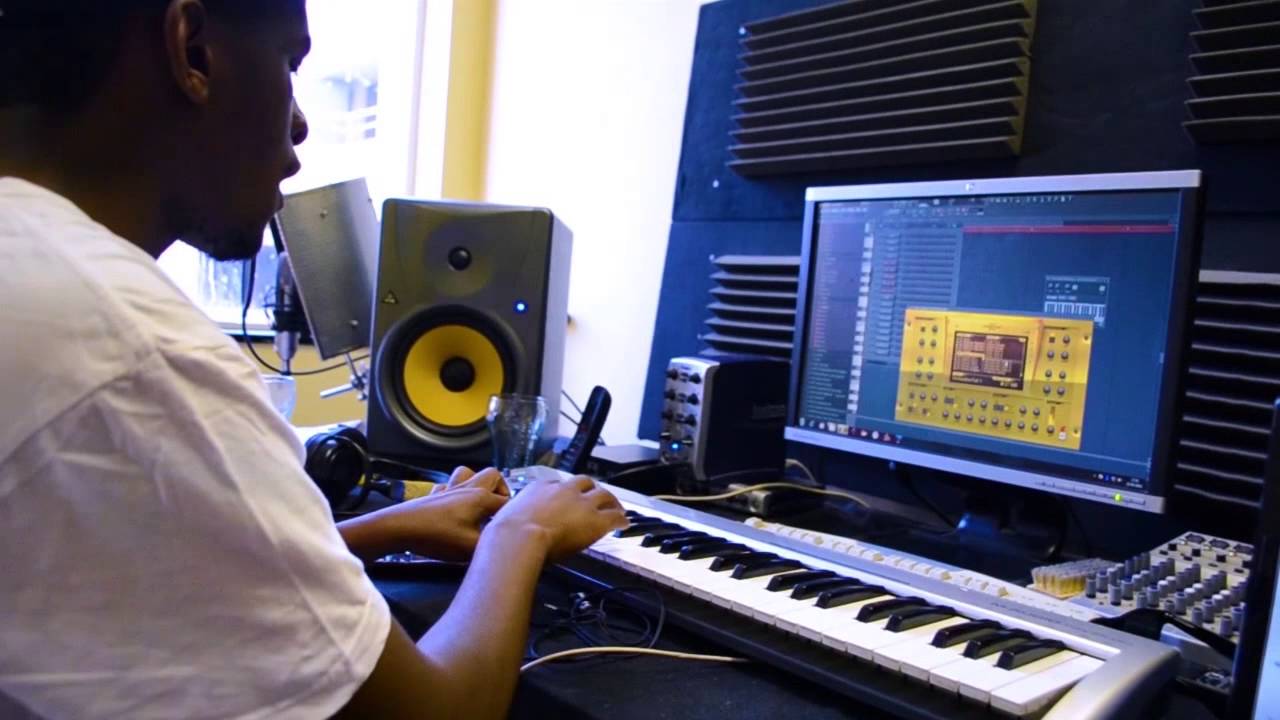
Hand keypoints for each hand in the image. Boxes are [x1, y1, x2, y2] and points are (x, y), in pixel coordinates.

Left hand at [339, 467, 507, 561]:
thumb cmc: (437, 536)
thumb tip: (505, 547)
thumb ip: (492, 546)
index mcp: (481, 498)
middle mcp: (468, 488)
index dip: (515, 515)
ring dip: (476, 484)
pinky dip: (453, 492)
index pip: (508, 502)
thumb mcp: (471, 548)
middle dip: (502, 490)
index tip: (516, 529)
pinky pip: (447, 485)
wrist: (400, 528)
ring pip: (468, 472)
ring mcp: (449, 489)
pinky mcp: (433, 495)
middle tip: (500, 510)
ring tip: (479, 502)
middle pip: (493, 475)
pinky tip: (452, 506)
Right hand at [487, 476, 626, 560]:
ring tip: (616, 508)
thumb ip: (513, 516)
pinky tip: (623, 523)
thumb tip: (508, 525)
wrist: (517, 538)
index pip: (557, 485)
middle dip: (591, 489)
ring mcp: (581, 503)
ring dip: (611, 500)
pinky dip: (620, 518)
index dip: (565, 493)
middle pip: (584, 482)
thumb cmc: (506, 534)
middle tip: (596, 498)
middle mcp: (563, 490)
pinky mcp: (594, 519)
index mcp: (540, 487)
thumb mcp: (506, 517)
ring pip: (603, 494)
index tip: (567, 499)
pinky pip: (614, 516)